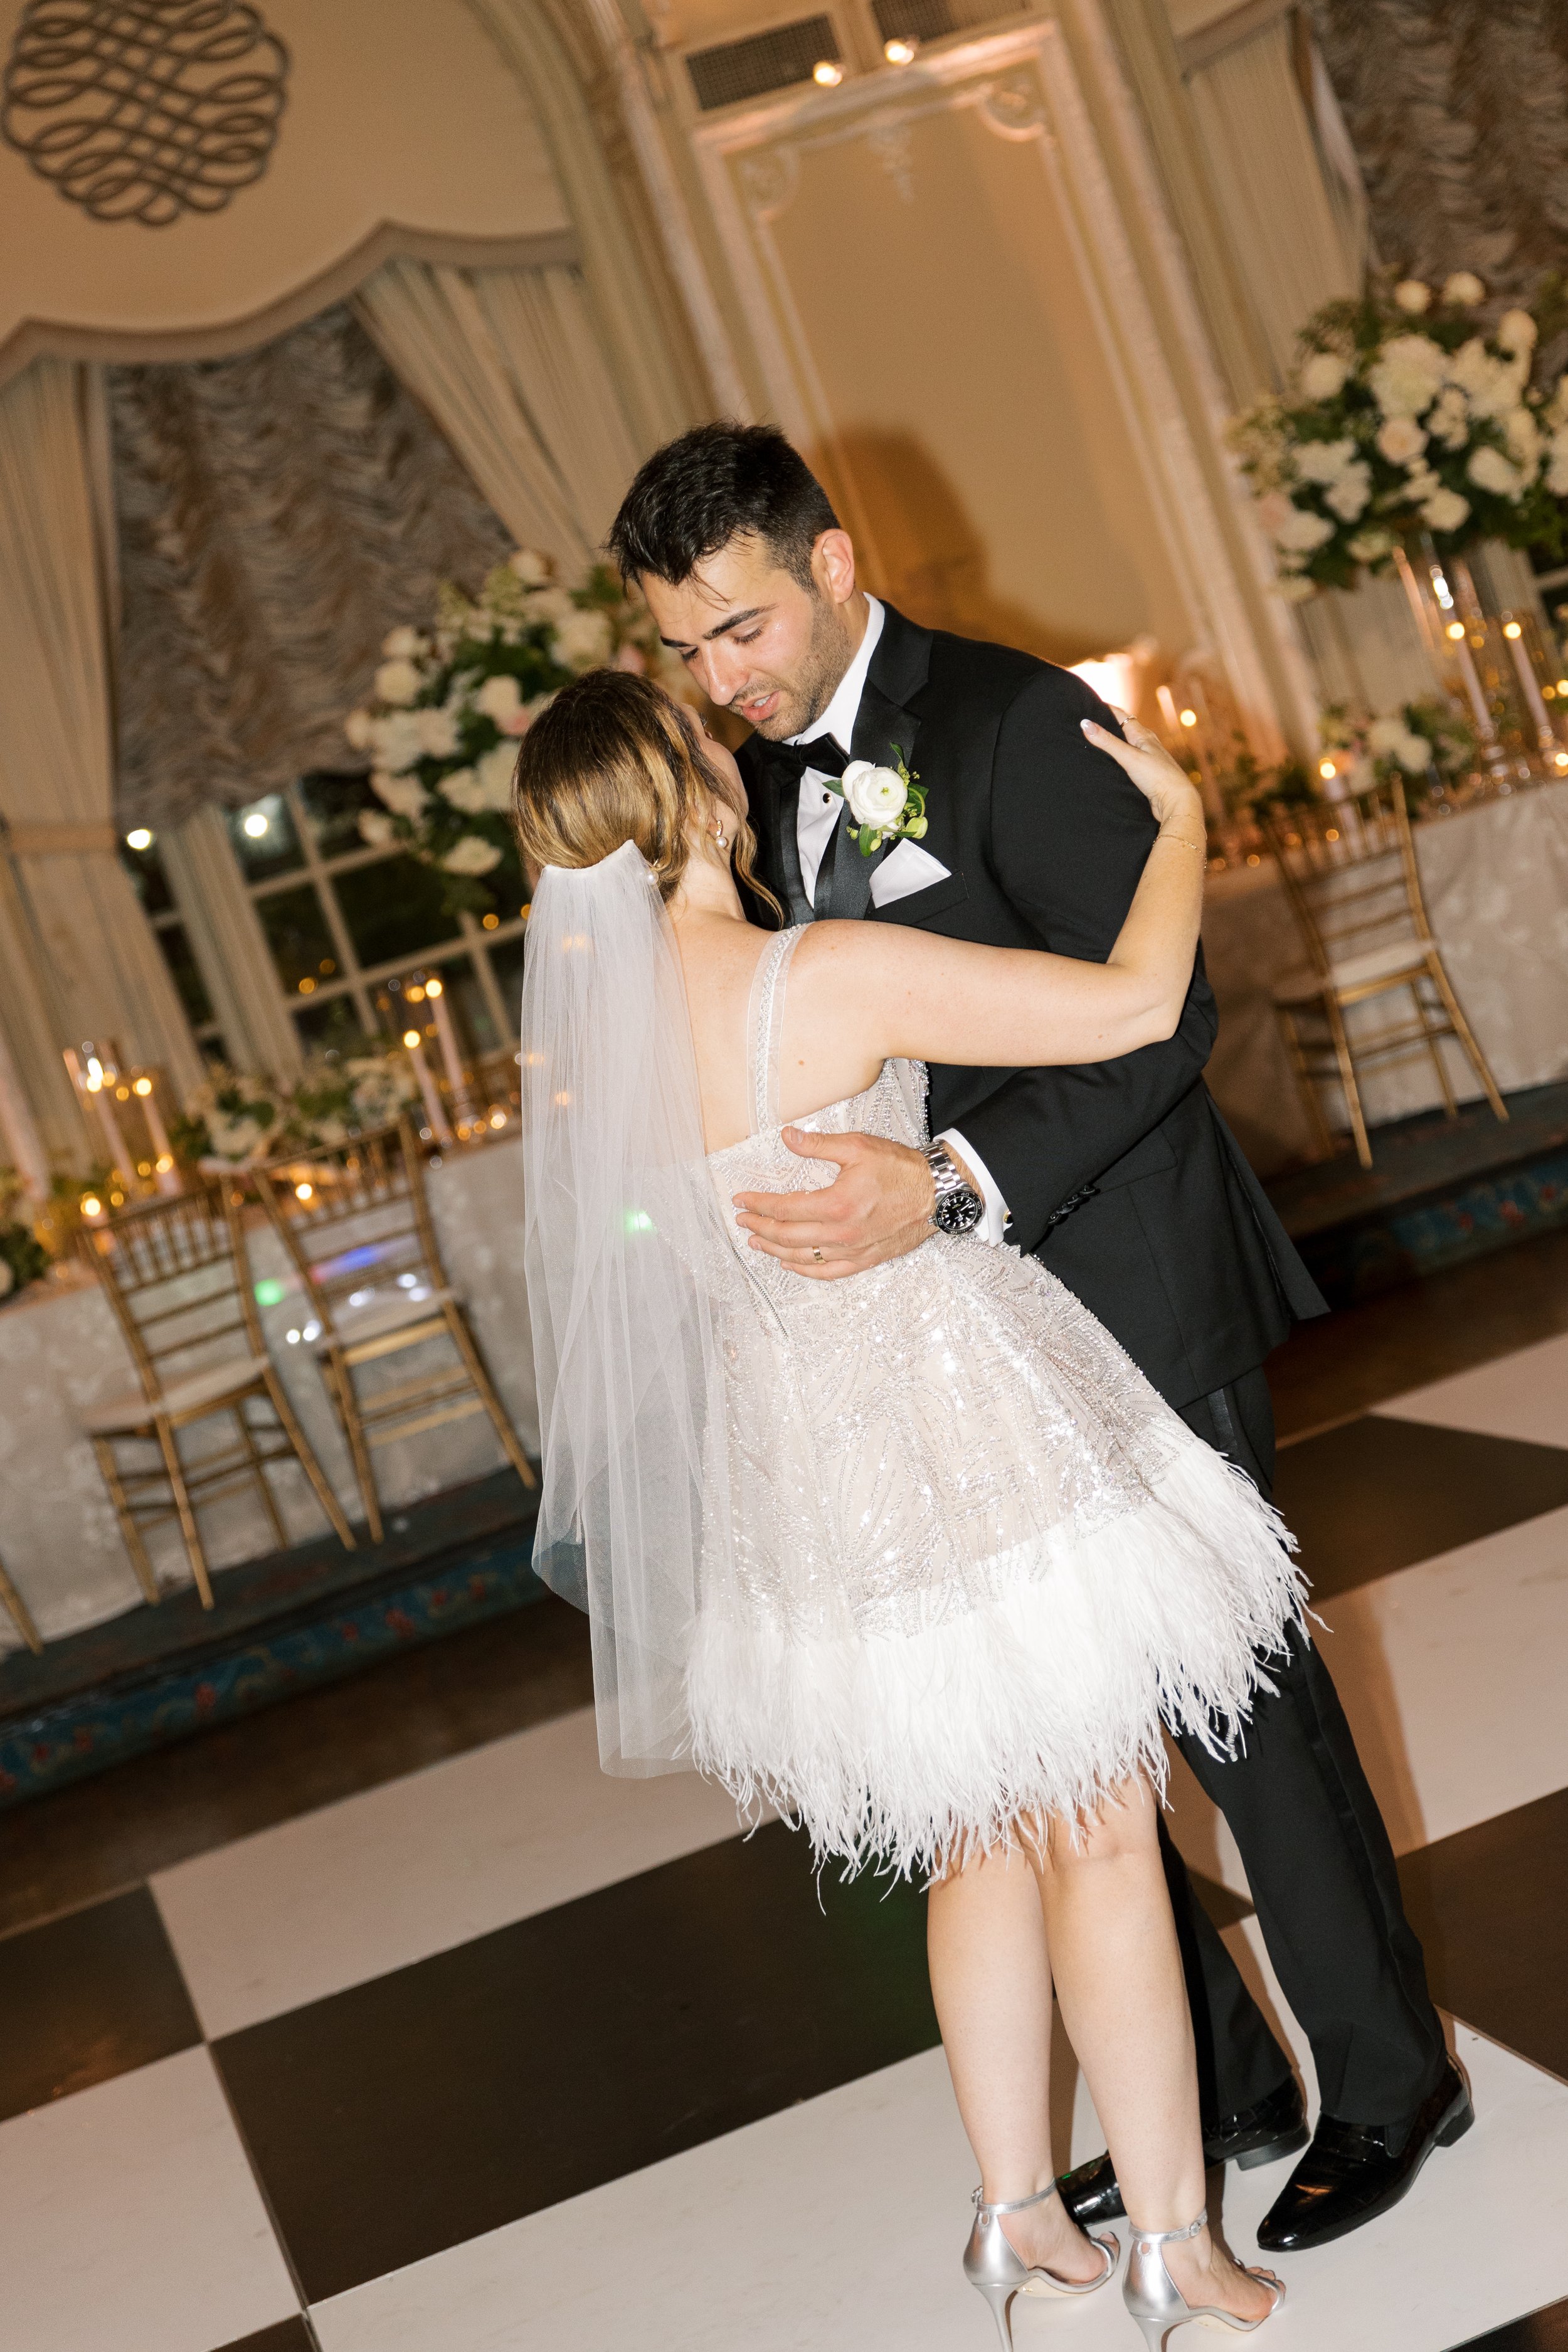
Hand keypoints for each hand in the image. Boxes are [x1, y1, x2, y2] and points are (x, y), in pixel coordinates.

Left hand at [732, 1129, 935, 1279]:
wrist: (937, 1193)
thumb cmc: (900, 1169)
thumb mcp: (857, 1147)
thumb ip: (818, 1145)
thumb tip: (787, 1138)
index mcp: (836, 1205)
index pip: (784, 1208)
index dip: (758, 1204)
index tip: (742, 1200)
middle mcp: (842, 1234)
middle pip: (787, 1236)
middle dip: (760, 1228)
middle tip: (743, 1221)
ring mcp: (853, 1251)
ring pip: (802, 1258)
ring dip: (774, 1251)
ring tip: (757, 1242)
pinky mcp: (865, 1260)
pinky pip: (828, 1272)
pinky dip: (804, 1270)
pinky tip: (791, 1264)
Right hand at [1082, 703, 1204, 833]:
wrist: (1176, 802)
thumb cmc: (1157, 777)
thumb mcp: (1128, 757)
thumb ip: (1107, 742)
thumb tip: (1085, 723)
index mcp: (1143, 735)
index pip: (1121, 715)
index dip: (1106, 709)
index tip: (1091, 704)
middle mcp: (1147, 744)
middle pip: (1125, 729)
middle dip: (1109, 725)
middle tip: (1090, 723)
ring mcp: (1149, 759)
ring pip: (1129, 746)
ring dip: (1115, 743)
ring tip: (1098, 743)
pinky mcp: (1148, 775)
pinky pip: (1130, 761)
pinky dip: (1120, 759)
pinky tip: (1114, 765)